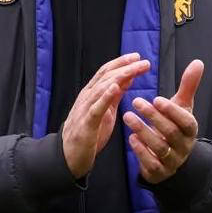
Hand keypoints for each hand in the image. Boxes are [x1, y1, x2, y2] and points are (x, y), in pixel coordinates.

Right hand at [61, 53, 150, 177]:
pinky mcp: (86, 124)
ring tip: (133, 70)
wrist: (69, 156)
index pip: (106, 72)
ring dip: (119, 77)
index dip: (121, 62)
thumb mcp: (106, 110)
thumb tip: (128, 77)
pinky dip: (105, 96)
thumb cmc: (90, 132)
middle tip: (142, 61)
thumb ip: (115, 94)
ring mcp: (85, 109)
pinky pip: (96, 108)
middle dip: (124, 67)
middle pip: (106, 76)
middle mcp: (87, 96)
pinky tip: (115, 88)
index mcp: (92, 93)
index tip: (137, 56)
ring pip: (102, 87)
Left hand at [123, 59, 203, 182]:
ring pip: (159, 147)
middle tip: (136, 101)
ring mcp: (172, 161)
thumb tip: (198, 62)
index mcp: (190, 130)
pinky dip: (140, 151)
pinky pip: (151, 164)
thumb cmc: (175, 125)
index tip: (156, 98)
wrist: (172, 158)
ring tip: (127, 116)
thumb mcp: (182, 107)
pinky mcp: (159, 172)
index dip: (172, 111)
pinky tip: (131, 138)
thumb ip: (188, 86)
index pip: (185, 121)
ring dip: (142, 131)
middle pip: (170, 133)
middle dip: (153, 117)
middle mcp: (184, 146)